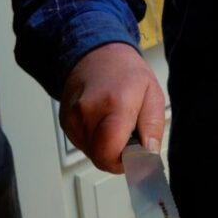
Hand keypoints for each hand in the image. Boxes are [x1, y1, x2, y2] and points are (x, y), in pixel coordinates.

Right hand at [59, 42, 165, 172]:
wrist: (96, 54)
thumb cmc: (125, 73)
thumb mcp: (152, 94)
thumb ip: (152, 127)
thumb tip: (149, 155)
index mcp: (114, 104)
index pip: (110, 153)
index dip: (125, 162)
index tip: (137, 156)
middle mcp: (87, 112)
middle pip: (101, 158)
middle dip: (118, 156)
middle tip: (129, 137)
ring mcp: (72, 118)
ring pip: (92, 154)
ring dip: (107, 148)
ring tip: (115, 124)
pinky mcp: (65, 123)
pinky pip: (83, 145)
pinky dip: (96, 141)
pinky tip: (102, 122)